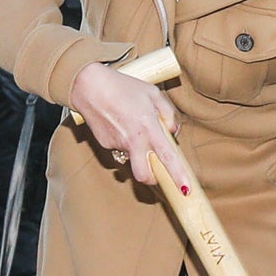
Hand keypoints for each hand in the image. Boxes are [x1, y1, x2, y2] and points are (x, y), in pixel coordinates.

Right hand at [70, 58, 191, 191]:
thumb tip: (172, 132)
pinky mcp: (104, 144)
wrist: (89, 86)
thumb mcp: (153, 93)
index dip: (178, 176)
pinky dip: (123, 139)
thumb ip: (169, 113)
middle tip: (157, 169)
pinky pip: (119, 147)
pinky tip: (118, 121)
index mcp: (148, 128)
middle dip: (152, 178)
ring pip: (132, 157)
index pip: (167, 158)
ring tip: (131, 125)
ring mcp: (117, 144)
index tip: (186, 190)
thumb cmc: (123, 87)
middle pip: (144, 175)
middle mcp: (133, 140)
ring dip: (136, 149)